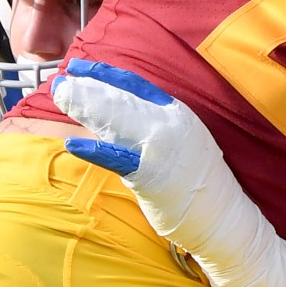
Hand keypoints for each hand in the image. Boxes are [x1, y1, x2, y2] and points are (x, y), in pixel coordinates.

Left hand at [55, 60, 285, 286]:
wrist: (224, 220)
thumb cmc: (200, 186)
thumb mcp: (184, 143)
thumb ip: (157, 126)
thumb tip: (123, 117)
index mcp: (179, 113)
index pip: (136, 85)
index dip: (106, 74)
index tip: (80, 66)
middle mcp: (172, 124)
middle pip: (122, 99)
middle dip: (88, 88)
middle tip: (60, 81)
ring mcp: (163, 148)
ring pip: (117, 120)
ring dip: (86, 107)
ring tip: (60, 97)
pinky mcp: (153, 174)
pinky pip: (118, 158)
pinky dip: (94, 150)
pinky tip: (73, 144)